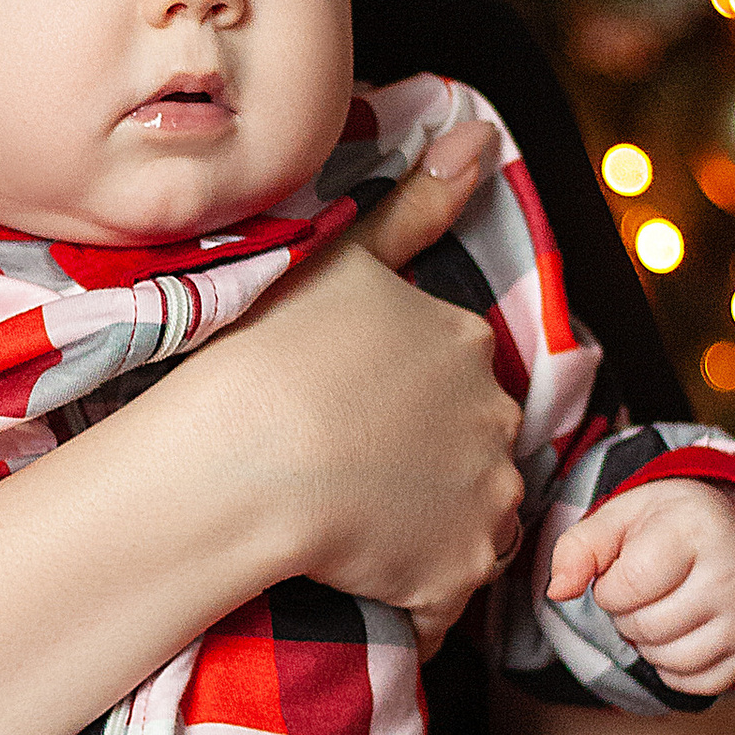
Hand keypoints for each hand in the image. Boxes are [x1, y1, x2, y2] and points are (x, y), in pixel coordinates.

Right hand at [172, 122, 523, 649]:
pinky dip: (410, 602)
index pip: (450, 380)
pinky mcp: (456, 575)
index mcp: (466, 342)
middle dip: (421, 466)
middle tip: (341, 477)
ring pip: (464, 523)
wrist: (239, 462)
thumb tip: (482, 132)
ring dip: (421, 533)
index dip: (397, 402)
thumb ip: (418, 202)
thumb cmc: (273, 355)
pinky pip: (442, 601)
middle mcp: (495, 419)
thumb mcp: (342, 260)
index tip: (345, 418)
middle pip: (465, 450)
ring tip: (347, 534)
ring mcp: (482, 501)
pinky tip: (357, 587)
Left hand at [542, 479, 734, 696]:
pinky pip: (691, 684)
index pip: (629, 585)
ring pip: (667, 659)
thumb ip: (578, 548)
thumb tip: (558, 592)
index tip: (621, 573)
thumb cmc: (669, 526)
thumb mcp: (620, 517)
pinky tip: (680, 631)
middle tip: (645, 589)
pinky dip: (672, 666)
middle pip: (645, 627)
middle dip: (627, 614)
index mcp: (696, 532)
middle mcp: (731, 577)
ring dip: (646, 642)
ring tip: (661, 608)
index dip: (609, 588)